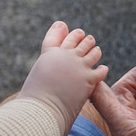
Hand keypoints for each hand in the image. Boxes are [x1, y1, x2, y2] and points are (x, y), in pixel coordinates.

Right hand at [18, 21, 107, 135]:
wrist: (43, 109)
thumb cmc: (33, 100)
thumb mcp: (32, 80)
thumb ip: (39, 73)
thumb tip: (40, 79)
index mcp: (48, 54)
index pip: (54, 37)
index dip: (60, 31)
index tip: (64, 26)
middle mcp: (65, 56)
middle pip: (77, 39)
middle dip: (82, 38)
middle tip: (87, 38)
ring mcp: (78, 66)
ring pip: (93, 51)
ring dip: (94, 50)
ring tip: (96, 50)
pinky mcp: (89, 78)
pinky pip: (101, 70)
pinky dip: (102, 69)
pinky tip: (103, 69)